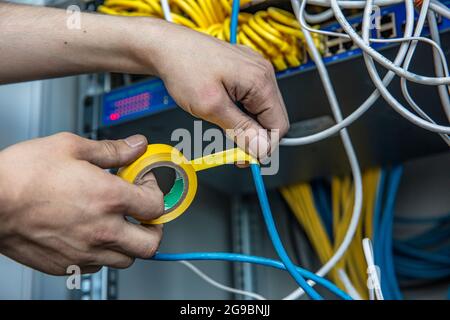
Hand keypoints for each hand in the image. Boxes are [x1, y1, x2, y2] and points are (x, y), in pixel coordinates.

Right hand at [0, 133, 163, 274]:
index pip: (156, 206)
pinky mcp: (66, 265)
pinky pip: (98, 266)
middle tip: (143, 214)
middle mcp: (102, 230)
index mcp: (109, 199)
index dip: (155, 192)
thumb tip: (136, 146)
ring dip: (129, 242)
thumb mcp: (71, 147)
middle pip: (150, 243)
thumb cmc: (23, 175)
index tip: (143, 184)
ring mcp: (85, 251)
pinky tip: (91, 235)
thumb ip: (112, 150)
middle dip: (153, 227)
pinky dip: (102, 253)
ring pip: (126, 259)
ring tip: (116, 223)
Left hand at [138, 20, 289, 158]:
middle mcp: (263, 72)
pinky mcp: (244, 70)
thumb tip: (262, 149)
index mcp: (260, 80)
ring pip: (261, 109)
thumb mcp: (211, 106)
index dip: (264, 146)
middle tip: (234, 150)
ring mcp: (254, 69)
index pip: (279, 125)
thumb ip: (240, 129)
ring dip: (246, 124)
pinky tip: (224, 112)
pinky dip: (241, 111)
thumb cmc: (184, 67)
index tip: (246, 159)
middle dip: (255, 137)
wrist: (167, 46)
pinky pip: (252, 98)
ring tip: (223, 127)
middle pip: (272, 117)